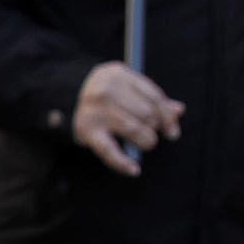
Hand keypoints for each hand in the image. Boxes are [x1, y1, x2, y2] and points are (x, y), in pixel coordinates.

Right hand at [72, 62, 183, 176]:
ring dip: (146, 141)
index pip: (154, 96)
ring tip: (146, 143)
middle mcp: (107, 90)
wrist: (64, 94)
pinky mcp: (87, 131)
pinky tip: (134, 169)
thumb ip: (151, 97)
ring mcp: (96, 111)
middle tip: (152, 134)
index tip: (173, 130)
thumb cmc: (104, 92)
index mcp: (119, 74)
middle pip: (146, 113)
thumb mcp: (126, 86)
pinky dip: (124, 163)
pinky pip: (110, 151)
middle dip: (155, 128)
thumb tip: (178, 111)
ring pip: (135, 130)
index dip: (167, 116)